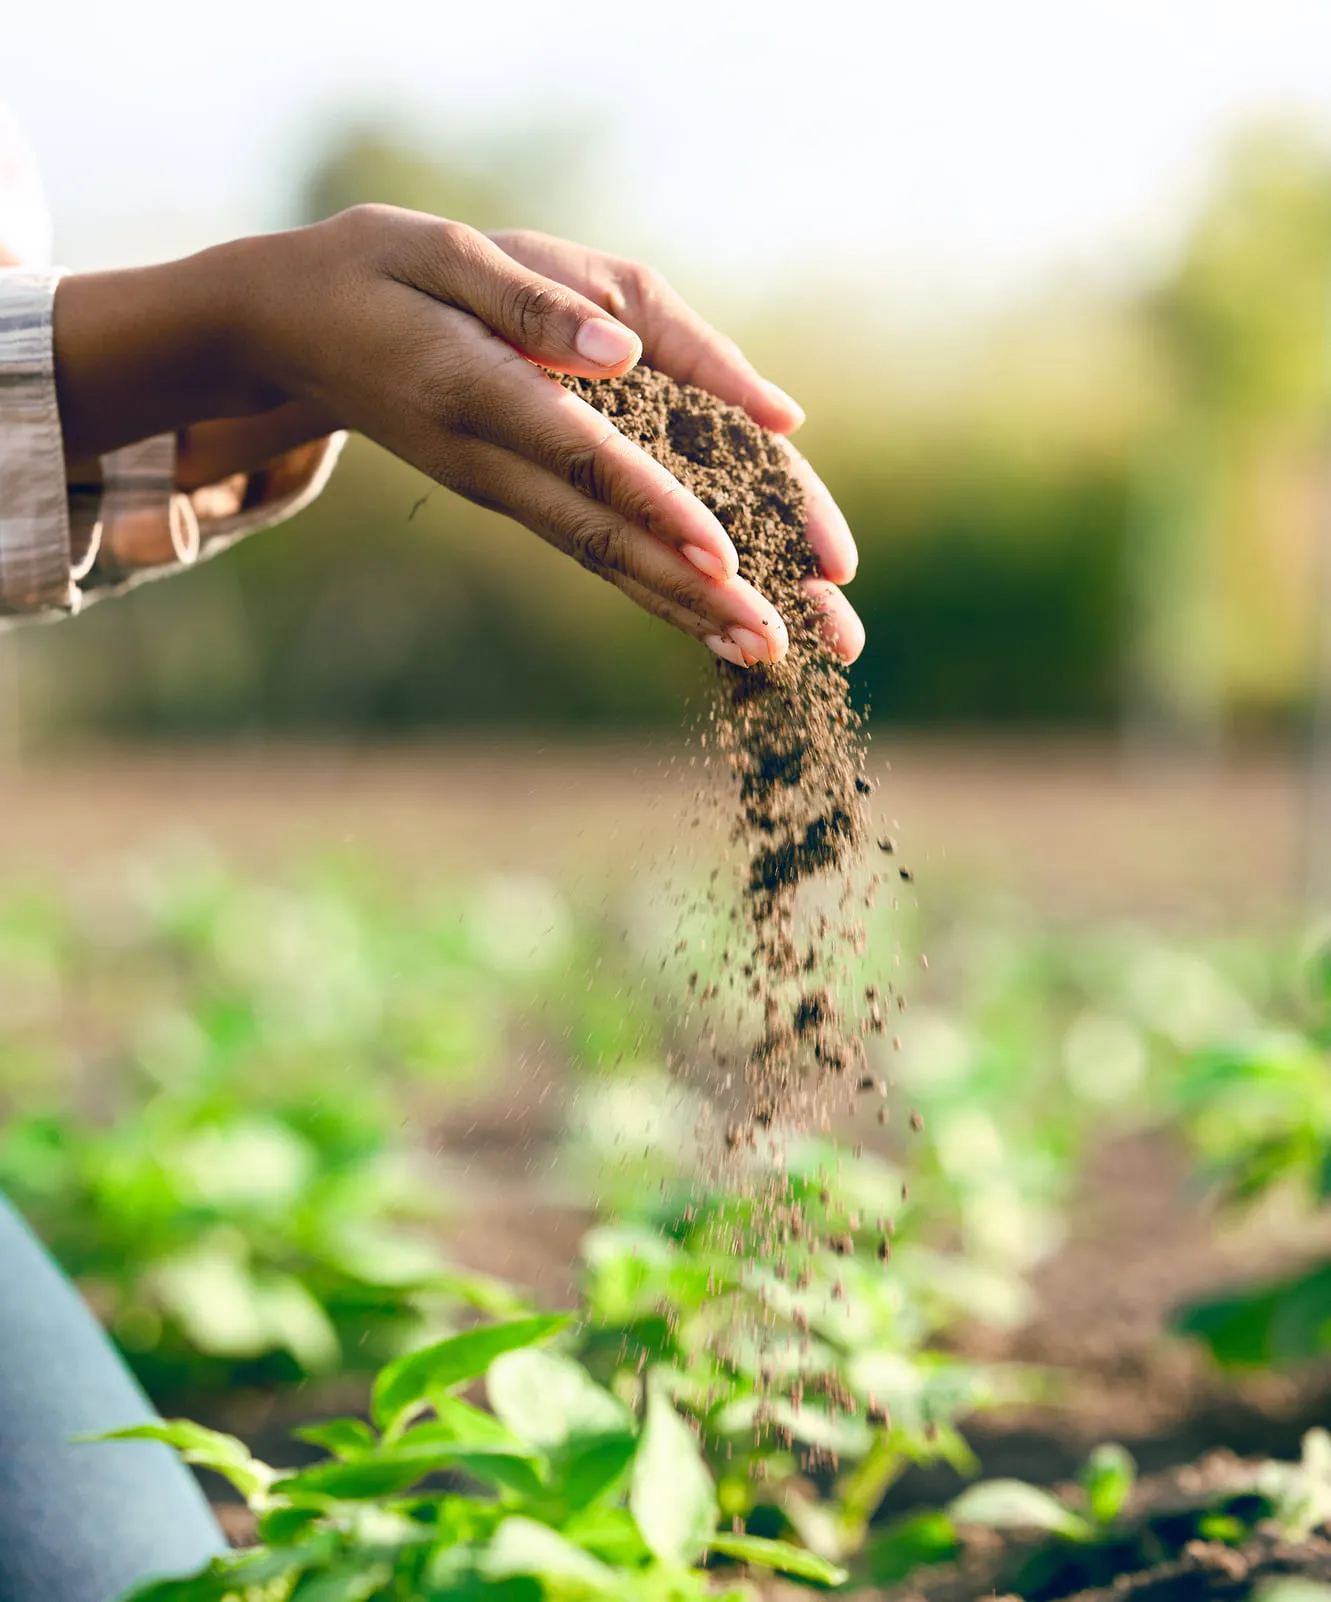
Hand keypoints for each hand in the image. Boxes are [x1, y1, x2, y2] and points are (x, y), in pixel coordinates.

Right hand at [238, 207, 860, 666]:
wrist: (289, 331)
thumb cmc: (373, 271)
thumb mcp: (443, 253)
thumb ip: (534, 306)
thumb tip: (622, 355)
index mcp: (480, 393)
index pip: (582, 457)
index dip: (655, 506)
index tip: (722, 555)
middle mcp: (493, 462)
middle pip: (606, 538)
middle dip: (695, 592)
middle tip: (776, 643)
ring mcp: (501, 488)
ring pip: (603, 559)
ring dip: (686, 610)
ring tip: (766, 653)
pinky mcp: (512, 495)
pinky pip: (592, 548)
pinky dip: (654, 586)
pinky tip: (712, 618)